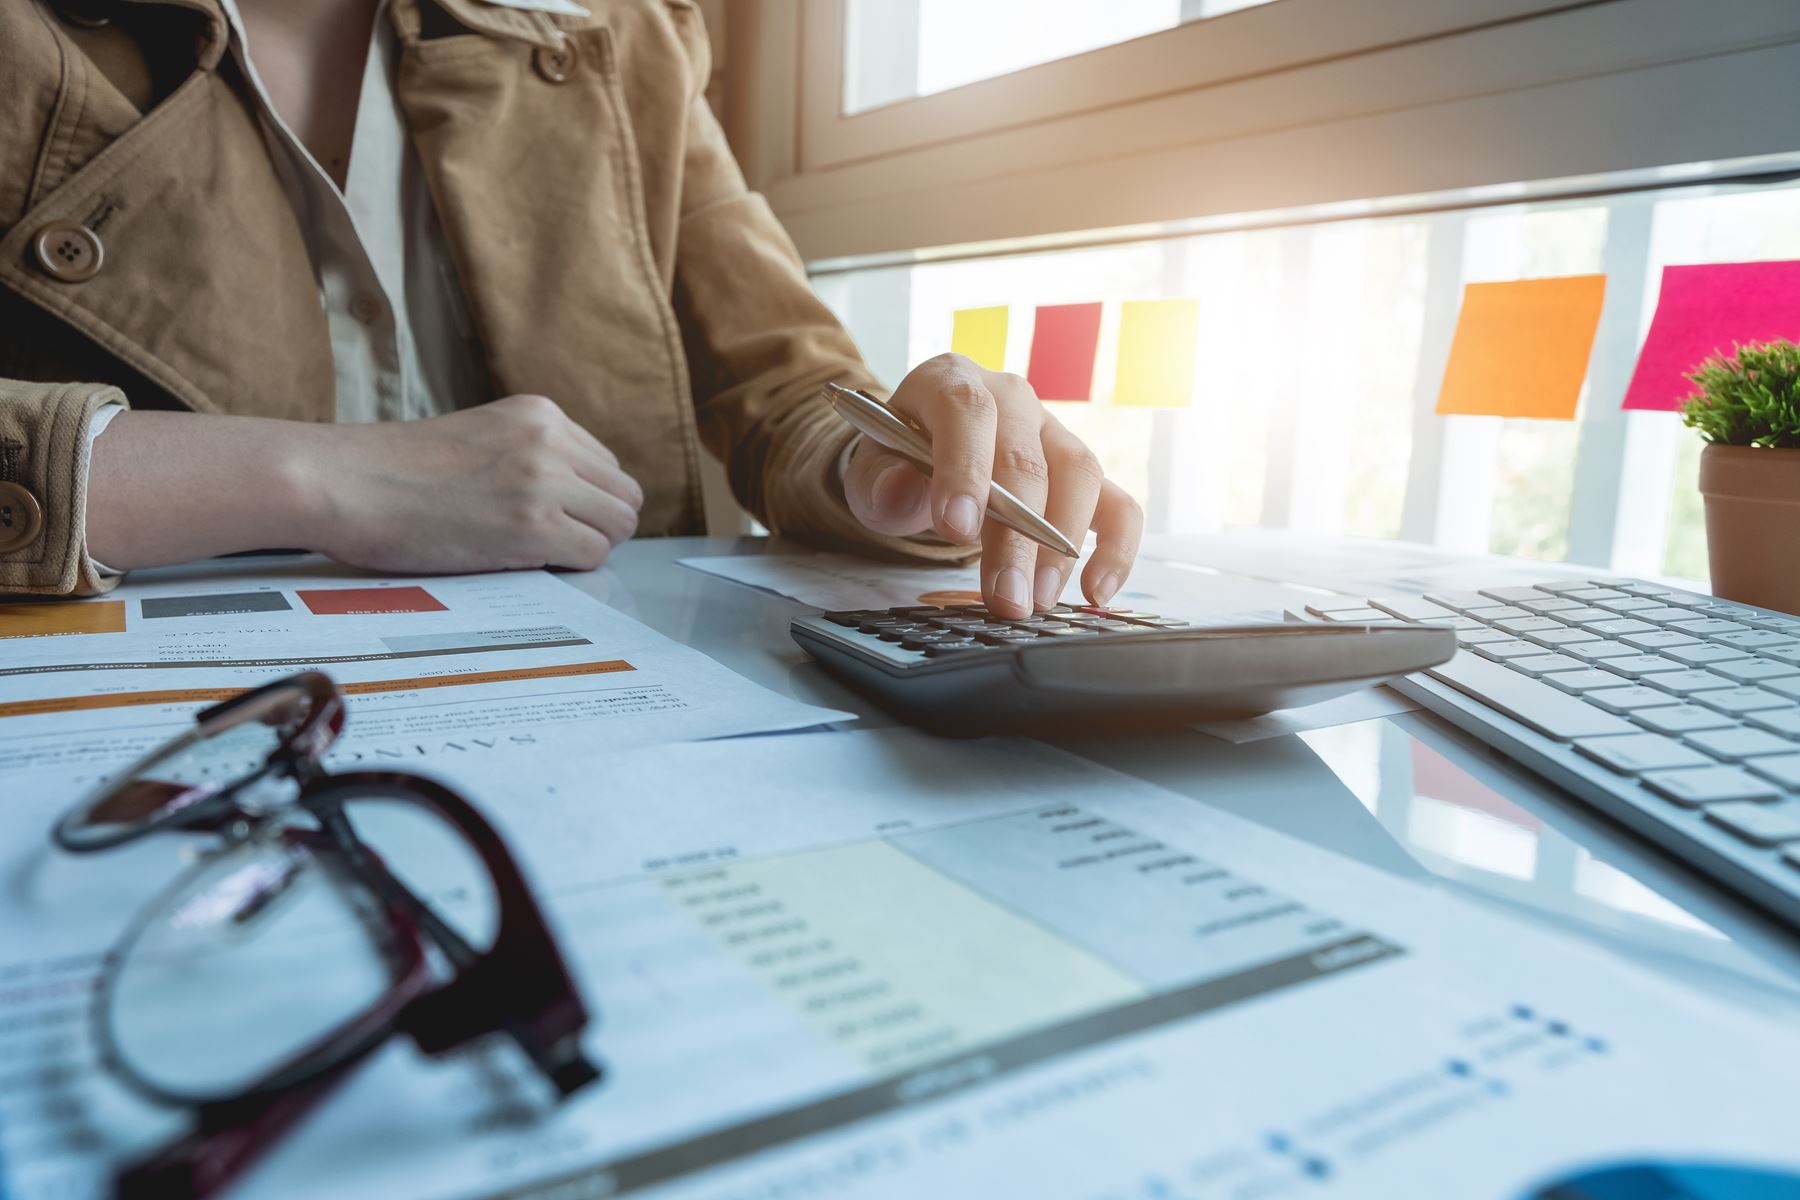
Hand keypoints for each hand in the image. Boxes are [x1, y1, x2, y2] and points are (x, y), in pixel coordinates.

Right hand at [86, 395, 640, 573]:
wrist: (337, 481)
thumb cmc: (390, 471)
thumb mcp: (476, 439)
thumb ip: (527, 456)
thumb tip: (574, 500)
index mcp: (539, 413)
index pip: (607, 467)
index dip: (586, 502)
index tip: (552, 519)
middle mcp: (550, 439)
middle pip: (625, 497)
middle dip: (598, 527)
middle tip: (552, 546)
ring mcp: (543, 481)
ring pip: (618, 527)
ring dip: (587, 549)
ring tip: (535, 555)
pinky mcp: (530, 524)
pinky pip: (591, 556)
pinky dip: (567, 568)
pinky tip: (522, 564)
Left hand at [841, 355, 1142, 618]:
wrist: (921, 453)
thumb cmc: (899, 459)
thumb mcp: (871, 468)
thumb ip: (877, 479)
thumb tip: (897, 490)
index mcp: (950, 382)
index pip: (966, 413)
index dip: (965, 469)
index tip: (957, 530)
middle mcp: (1010, 398)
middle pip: (1024, 459)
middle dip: (1016, 536)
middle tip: (1005, 597)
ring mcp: (1052, 431)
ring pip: (1078, 476)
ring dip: (1061, 546)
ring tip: (1038, 600)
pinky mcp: (1081, 472)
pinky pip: (1117, 503)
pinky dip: (1116, 548)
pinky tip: (1097, 592)